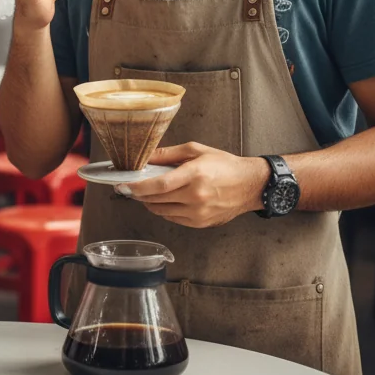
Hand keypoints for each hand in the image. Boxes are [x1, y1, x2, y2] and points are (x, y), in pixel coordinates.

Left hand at [118, 143, 267, 228]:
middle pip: (157, 200)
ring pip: (162, 212)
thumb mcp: (196, 150)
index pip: (159, 185)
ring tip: (146, 193)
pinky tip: (165, 200)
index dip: (138, 187)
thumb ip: (168, 154)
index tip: (124, 185)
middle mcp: (196, 197)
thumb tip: (146, 157)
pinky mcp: (201, 223)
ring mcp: (199, 213)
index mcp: (194, 175)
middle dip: (139, 194)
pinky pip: (174, 218)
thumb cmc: (224, 165)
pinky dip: (164, 210)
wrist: (250, 185)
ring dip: (150, 203)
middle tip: (130, 187)